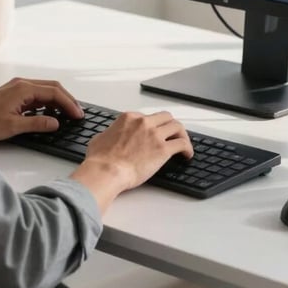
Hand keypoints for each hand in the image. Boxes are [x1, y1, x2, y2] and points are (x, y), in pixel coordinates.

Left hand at [0, 76, 82, 140]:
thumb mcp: (13, 126)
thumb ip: (37, 123)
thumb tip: (55, 123)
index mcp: (23, 89)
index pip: (54, 92)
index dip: (68, 104)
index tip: (77, 114)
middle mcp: (22, 84)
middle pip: (52, 87)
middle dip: (67, 100)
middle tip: (77, 114)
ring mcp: (18, 87)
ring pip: (45, 90)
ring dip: (57, 101)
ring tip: (66, 115)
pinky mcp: (14, 93)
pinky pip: (36, 94)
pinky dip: (47, 102)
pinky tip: (49, 114)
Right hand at [71, 111, 192, 211]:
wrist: (106, 171)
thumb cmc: (100, 159)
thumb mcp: (100, 138)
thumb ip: (110, 134)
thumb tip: (110, 137)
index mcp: (129, 118)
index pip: (147, 117)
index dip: (153, 126)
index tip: (155, 133)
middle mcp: (143, 123)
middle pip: (165, 117)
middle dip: (170, 126)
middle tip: (173, 135)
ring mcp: (154, 135)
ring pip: (177, 127)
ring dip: (181, 135)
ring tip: (183, 144)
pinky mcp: (163, 149)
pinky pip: (182, 144)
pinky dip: (187, 148)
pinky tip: (186, 155)